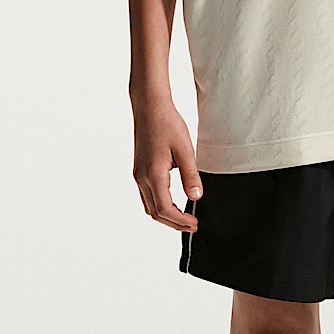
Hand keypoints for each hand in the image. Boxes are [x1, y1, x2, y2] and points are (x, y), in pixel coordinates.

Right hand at [132, 98, 203, 229]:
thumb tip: (196, 197)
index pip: (165, 209)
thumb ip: (190, 175)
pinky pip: (147, 196)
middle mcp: (142, 178)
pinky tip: (173, 203)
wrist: (150, 108)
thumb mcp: (185, 150)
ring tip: (184, 218)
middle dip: (174, 223)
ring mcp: (138, 175)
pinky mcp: (139, 170)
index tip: (195, 223)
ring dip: (166, 216)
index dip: (180, 221)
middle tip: (192, 225)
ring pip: (149, 206)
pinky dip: (160, 205)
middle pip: (155, 213)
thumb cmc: (167, 124)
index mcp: (153, 174)